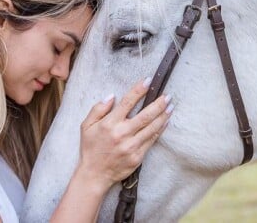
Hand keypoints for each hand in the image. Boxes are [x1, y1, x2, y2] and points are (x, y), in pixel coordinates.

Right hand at [76, 79, 171, 193]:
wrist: (94, 174)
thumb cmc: (90, 148)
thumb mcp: (86, 125)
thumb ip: (98, 109)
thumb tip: (111, 96)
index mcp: (110, 123)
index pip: (127, 102)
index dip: (138, 90)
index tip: (148, 81)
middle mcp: (122, 134)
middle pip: (145, 116)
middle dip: (158, 104)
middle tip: (167, 95)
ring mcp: (131, 146)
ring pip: (151, 128)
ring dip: (162, 116)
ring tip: (170, 107)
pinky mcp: (137, 157)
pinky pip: (151, 141)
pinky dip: (159, 131)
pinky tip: (165, 123)